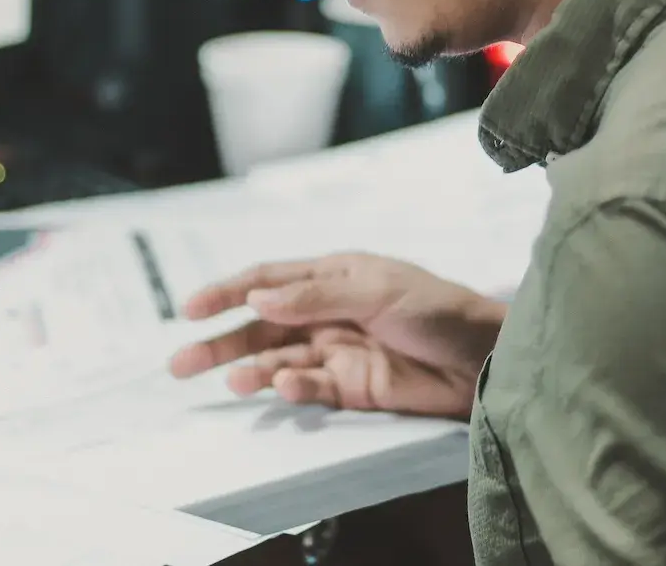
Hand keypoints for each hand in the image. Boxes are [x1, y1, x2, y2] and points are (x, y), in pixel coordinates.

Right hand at [166, 253, 506, 419]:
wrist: (485, 358)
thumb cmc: (437, 309)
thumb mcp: (376, 289)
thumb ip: (315, 295)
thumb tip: (258, 297)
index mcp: (332, 275)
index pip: (267, 280)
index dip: (226, 293)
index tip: (189, 310)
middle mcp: (327, 312)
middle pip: (261, 326)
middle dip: (221, 342)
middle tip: (180, 363)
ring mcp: (338, 350)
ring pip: (278, 360)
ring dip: (253, 370)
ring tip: (232, 381)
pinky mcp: (353, 388)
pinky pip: (311, 388)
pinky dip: (294, 390)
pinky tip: (286, 388)